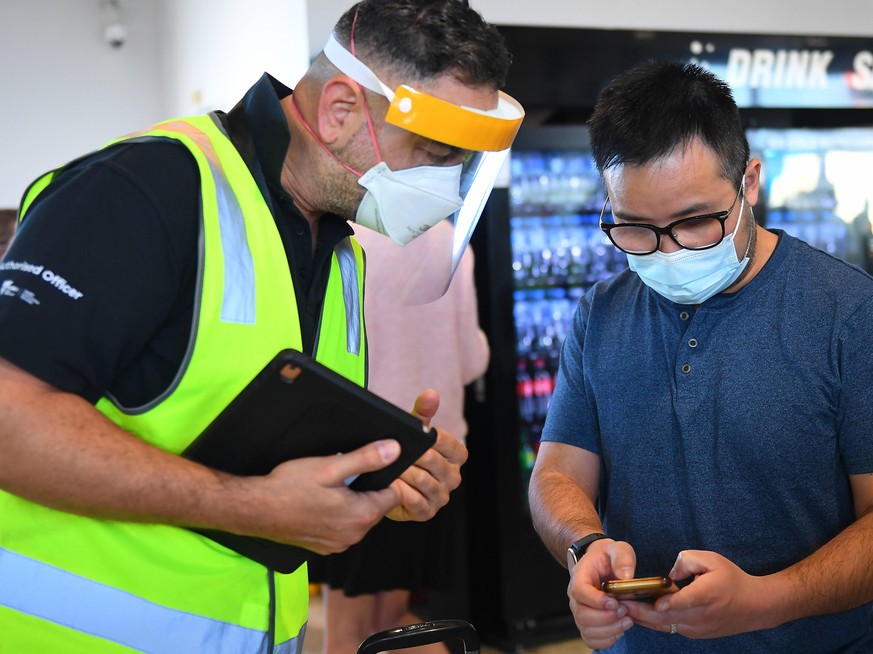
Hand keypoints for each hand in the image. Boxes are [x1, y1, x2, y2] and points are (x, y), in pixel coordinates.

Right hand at [243, 439, 403, 553]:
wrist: (255, 510)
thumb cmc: (289, 487)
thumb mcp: (330, 467)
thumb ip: (366, 459)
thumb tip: (394, 450)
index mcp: (361, 515)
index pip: (394, 496)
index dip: (385, 478)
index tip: (369, 468)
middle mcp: (354, 535)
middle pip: (376, 507)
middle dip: (366, 490)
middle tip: (343, 476)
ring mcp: (338, 545)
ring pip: (359, 518)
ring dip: (351, 503)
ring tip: (329, 489)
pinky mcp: (324, 547)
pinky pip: (342, 529)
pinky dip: (336, 516)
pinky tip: (319, 504)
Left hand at [386, 389, 466, 521]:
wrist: (390, 482)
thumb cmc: (407, 451)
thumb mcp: (416, 431)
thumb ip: (424, 412)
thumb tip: (431, 393)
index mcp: (457, 457)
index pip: (453, 446)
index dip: (436, 440)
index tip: (421, 435)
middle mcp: (453, 477)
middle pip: (435, 463)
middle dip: (413, 455)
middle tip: (394, 450)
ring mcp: (441, 496)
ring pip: (422, 481)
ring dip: (403, 471)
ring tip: (387, 464)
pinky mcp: (427, 512)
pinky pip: (414, 500)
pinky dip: (399, 490)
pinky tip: (389, 482)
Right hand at [567, 538, 637, 649]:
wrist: (601, 564)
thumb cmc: (608, 557)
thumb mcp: (618, 549)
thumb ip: (622, 559)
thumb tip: (626, 576)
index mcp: (580, 576)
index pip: (580, 591)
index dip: (596, 601)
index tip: (615, 602)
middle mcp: (576, 597)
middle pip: (582, 615)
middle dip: (606, 618)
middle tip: (625, 610)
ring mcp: (580, 612)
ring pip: (587, 630)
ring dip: (610, 630)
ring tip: (628, 620)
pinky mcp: (588, 624)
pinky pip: (591, 640)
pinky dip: (607, 640)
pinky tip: (620, 629)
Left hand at [624, 550, 770, 638]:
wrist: (756, 606)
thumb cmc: (732, 579)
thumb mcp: (711, 560)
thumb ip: (686, 561)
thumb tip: (668, 574)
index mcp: (706, 595)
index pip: (683, 601)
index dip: (666, 602)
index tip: (649, 599)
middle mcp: (701, 616)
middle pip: (666, 617)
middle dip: (640, 611)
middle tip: (618, 603)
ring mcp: (698, 628)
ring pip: (665, 626)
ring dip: (643, 618)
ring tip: (621, 608)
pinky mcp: (695, 633)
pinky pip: (670, 628)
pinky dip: (654, 622)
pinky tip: (639, 613)